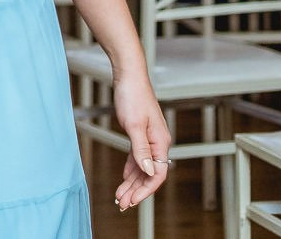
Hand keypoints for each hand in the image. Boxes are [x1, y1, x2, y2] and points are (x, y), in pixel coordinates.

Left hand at [111, 71, 171, 211]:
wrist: (128, 76)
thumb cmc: (132, 96)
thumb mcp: (134, 125)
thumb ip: (141, 150)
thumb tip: (150, 173)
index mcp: (160, 142)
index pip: (157, 174)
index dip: (145, 190)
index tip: (132, 201)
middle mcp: (158, 143)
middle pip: (149, 174)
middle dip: (136, 190)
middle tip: (122, 204)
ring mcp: (150, 138)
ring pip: (142, 167)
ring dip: (132, 182)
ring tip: (120, 196)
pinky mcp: (140, 133)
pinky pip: (138, 157)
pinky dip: (131, 169)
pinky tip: (125, 178)